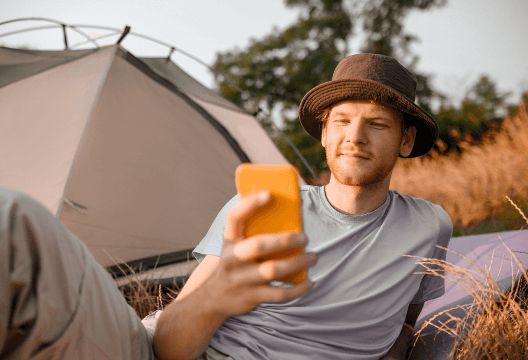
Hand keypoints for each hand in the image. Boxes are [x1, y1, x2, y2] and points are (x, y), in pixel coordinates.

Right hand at [204, 191, 315, 317]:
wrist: (213, 298)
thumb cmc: (232, 264)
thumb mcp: (232, 246)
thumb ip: (247, 230)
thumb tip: (274, 205)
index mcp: (229, 240)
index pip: (234, 216)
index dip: (250, 203)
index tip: (269, 194)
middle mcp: (232, 259)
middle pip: (258, 245)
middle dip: (285, 240)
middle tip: (304, 237)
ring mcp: (241, 279)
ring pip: (272, 270)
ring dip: (296, 262)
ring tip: (311, 257)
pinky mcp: (251, 297)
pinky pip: (279, 293)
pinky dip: (297, 289)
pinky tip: (309, 282)